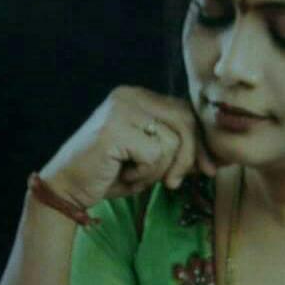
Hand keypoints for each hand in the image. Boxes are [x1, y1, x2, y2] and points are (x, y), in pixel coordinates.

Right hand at [38, 86, 216, 207]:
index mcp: (140, 97)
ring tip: (136, 175)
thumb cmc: (111, 174)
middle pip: (186, 121)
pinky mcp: (116, 128)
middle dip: (190, 157)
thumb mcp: (153, 159)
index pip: (186, 112)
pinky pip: (156, 153)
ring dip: (160, 169)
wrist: (68, 189)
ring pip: (173, 141)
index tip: (208, 169)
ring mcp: (122, 109)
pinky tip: (125, 174)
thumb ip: (179, 150)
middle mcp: (131, 95)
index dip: (200, 142)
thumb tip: (216, 158)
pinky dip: (146, 173)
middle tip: (176, 183)